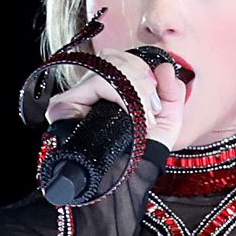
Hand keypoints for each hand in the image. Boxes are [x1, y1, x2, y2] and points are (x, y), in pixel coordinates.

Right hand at [44, 48, 190, 149]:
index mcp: (109, 86)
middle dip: (142, 79)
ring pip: (107, 66)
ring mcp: (73, 96)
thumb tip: (165, 67)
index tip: (158, 101)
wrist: (131, 178)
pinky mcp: (63, 106)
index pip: (119, 58)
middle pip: (113, 58)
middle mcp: (88, 88)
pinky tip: (135, 118)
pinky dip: (122, 95)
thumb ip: (172, 89)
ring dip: (136, 89)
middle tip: (153, 111)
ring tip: (145, 119)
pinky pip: (97, 82)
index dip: (143, 71)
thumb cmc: (144, 150)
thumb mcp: (168, 118)